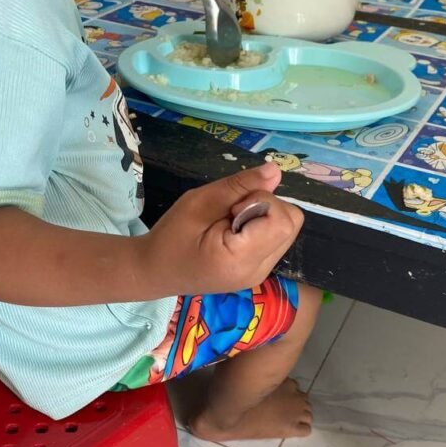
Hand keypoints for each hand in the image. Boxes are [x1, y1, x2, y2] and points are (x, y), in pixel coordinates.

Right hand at [143, 163, 303, 295]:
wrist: (155, 272)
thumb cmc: (170, 237)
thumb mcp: (199, 202)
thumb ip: (239, 186)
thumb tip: (276, 171)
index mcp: (240, 259)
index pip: (282, 220)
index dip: (262, 201)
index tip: (232, 208)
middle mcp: (258, 272)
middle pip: (291, 223)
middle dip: (267, 207)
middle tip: (231, 213)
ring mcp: (261, 275)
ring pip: (287, 230)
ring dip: (264, 216)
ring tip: (230, 224)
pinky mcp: (259, 272)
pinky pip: (276, 239)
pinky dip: (261, 228)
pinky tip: (234, 233)